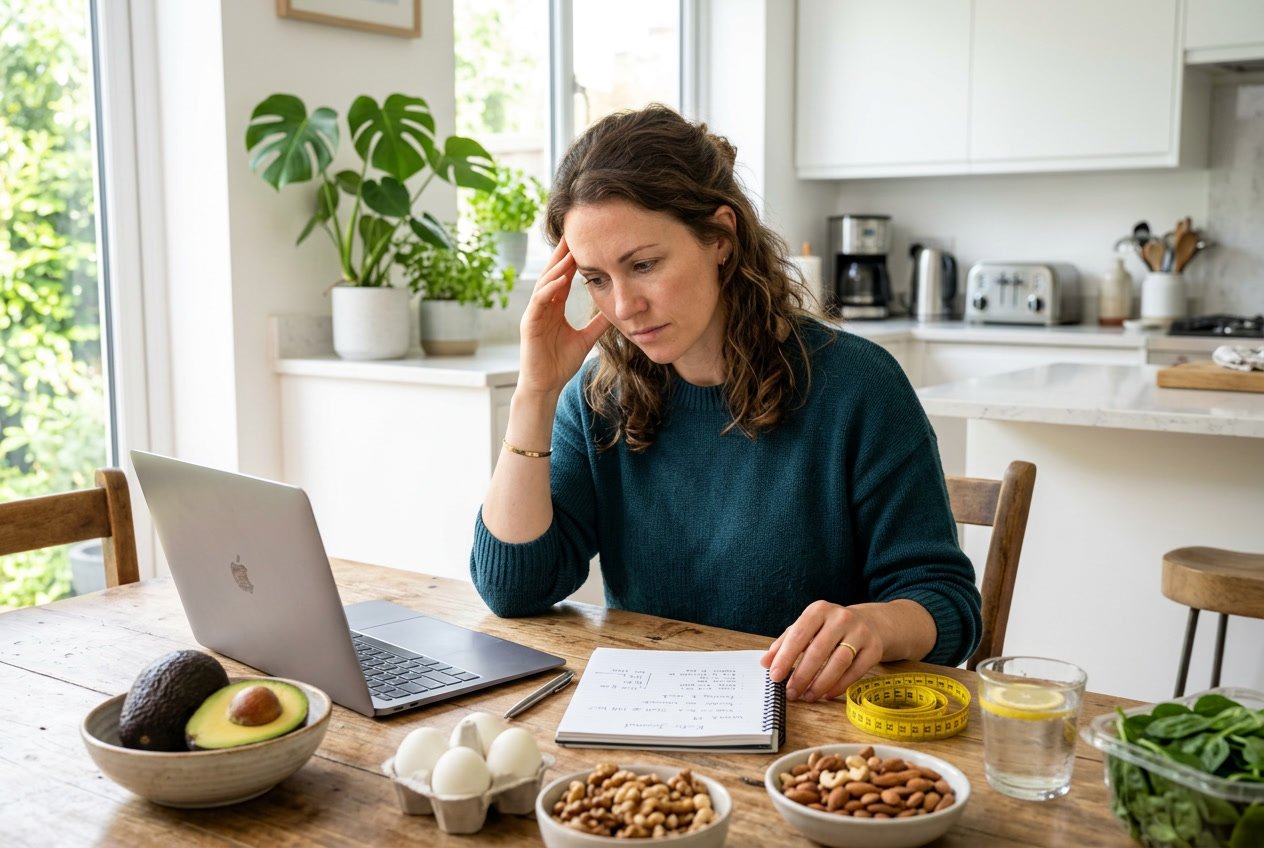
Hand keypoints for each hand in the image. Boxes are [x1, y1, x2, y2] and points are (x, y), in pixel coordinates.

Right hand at [517, 237, 611, 397]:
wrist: (546, 385)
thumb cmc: (560, 363)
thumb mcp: (586, 338)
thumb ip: (598, 323)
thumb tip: (617, 311)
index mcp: (554, 307)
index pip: (563, 278)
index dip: (572, 260)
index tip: (585, 242)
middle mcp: (543, 306)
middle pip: (552, 274)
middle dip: (562, 255)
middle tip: (573, 234)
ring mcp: (534, 314)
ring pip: (545, 284)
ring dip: (557, 268)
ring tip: (569, 252)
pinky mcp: (529, 324)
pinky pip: (538, 302)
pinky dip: (548, 290)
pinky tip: (559, 280)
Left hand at [760, 601, 881, 702]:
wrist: (871, 623)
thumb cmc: (830, 627)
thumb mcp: (807, 628)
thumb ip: (785, 643)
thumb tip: (765, 662)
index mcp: (819, 610)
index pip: (799, 634)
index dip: (785, 656)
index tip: (775, 676)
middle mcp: (841, 618)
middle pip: (818, 650)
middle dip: (802, 675)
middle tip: (791, 692)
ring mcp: (860, 632)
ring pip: (838, 662)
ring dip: (821, 683)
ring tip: (808, 696)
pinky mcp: (874, 649)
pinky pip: (855, 671)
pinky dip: (839, 685)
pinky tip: (826, 694)